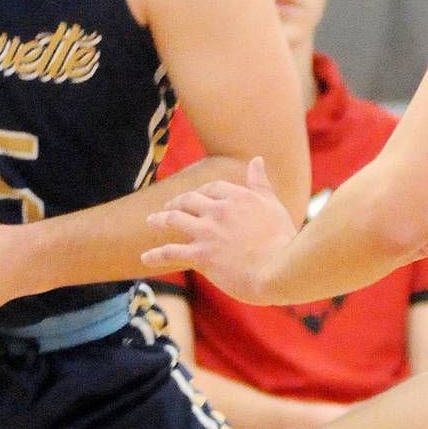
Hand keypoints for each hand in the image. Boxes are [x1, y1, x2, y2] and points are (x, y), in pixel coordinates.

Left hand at [141, 158, 295, 304]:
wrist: (279, 268)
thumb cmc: (282, 240)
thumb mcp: (273, 205)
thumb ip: (261, 183)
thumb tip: (256, 159)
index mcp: (237, 197)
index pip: (213, 188)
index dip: (204, 192)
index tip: (200, 197)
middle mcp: (218, 210)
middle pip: (189, 200)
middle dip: (177, 202)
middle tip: (170, 207)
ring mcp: (207, 232)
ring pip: (174, 220)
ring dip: (160, 220)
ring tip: (150, 221)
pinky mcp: (200, 255)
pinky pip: (170, 252)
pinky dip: (155, 255)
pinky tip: (145, 258)